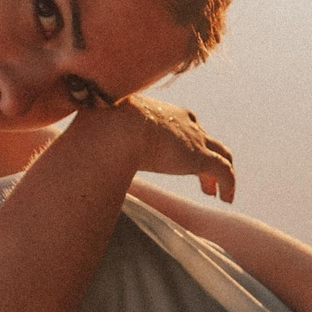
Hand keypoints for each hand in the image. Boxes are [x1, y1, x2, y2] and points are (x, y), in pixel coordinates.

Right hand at [112, 96, 234, 202]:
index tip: (177, 158)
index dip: (184, 142)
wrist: (116, 126)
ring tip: (217, 193)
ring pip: (219, 154)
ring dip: (219, 174)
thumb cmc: (102, 126)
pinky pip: (224, 172)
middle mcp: (182, 122)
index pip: (181, 125)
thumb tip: (84, 148)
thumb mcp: (103, 127)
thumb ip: (100, 136)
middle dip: (205, 157)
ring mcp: (194, 139)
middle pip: (203, 139)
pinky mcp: (201, 158)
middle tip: (203, 178)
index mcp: (160, 112)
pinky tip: (225, 199)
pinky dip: (228, 185)